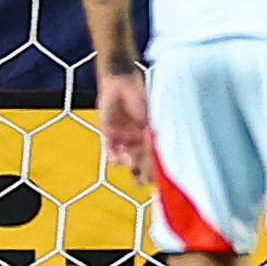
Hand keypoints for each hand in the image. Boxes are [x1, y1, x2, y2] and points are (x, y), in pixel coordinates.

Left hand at [97, 69, 152, 185]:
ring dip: (128, 164)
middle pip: (141, 162)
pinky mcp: (109, 133)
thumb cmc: (140, 97)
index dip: (156, 169)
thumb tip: (157, 154)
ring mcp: (124, 137)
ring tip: (130, 163)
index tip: (157, 179)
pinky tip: (117, 159)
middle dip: (141, 174)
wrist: (120, 83)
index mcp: (151, 135)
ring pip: (126, 159)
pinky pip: (110, 150)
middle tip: (141, 182)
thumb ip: (152, 135)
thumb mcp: (150, 118)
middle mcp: (139, 139)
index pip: (155, 157)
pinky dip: (114, 157)